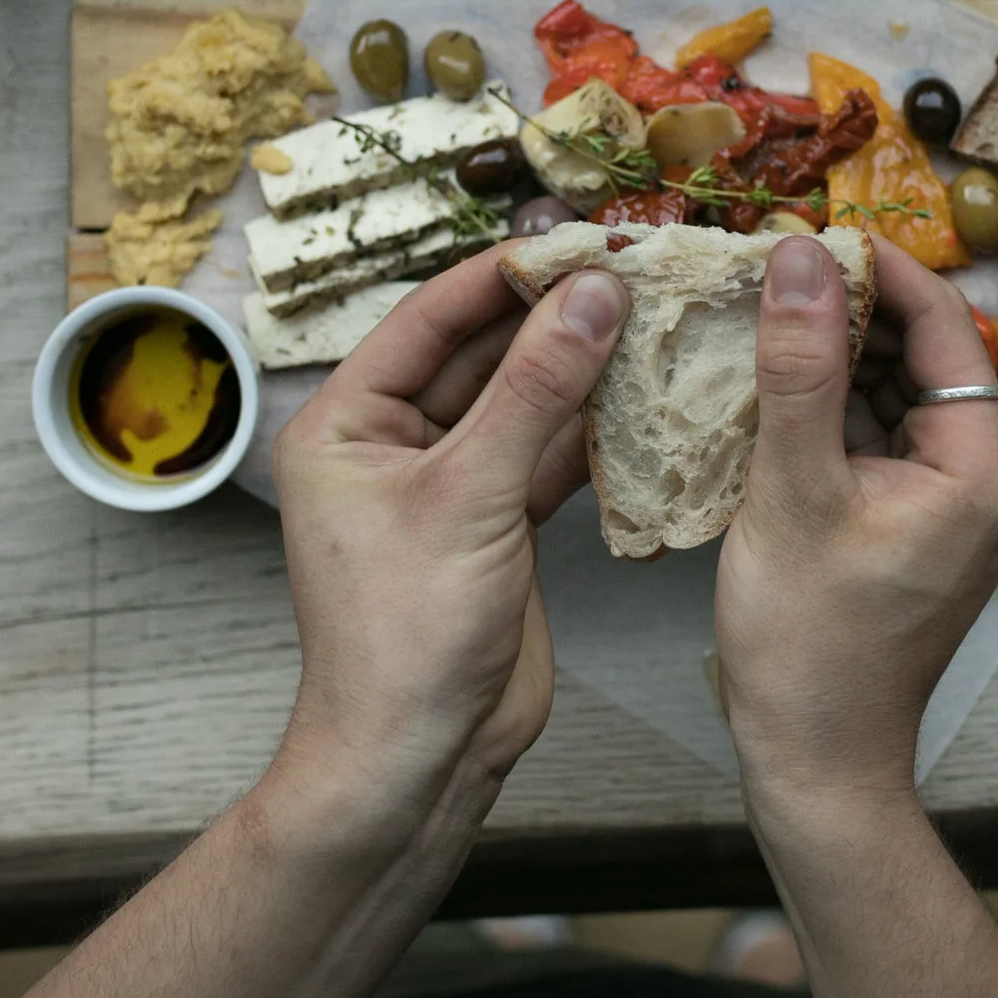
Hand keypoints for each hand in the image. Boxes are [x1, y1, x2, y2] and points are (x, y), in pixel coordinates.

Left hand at [271, 245, 627, 795]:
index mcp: (345, 424)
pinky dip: (593, 431)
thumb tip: (591, 295)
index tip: (574, 236)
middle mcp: (390, 447)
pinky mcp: (496, 528)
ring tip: (652, 316)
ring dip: (581, 369)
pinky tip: (646, 396)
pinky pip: (547, 456)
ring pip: (521, 404)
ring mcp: (447, 488)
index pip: (428, 320)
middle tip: (629, 268)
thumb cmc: (402, 635)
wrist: (415, 761)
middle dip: (552, 316)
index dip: (502, 274)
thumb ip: (535, 389)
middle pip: (480, 355)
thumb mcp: (470, 496)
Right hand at [715, 233, 997, 801]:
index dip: (879, 268)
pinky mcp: (913, 528)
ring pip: (895, 396)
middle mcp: (986, 482)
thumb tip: (798, 256)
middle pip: (922, 357)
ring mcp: (951, 507)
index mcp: (983, 469)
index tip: (806, 232)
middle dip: (848, 311)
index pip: (944, 327)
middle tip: (768, 267)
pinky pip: (878, 441)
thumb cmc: (810, 641)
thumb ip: (798, 367)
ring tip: (757, 315)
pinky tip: (766, 386)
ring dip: (832, 357)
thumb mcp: (793, 488)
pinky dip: (829, 409)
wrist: (816, 760)